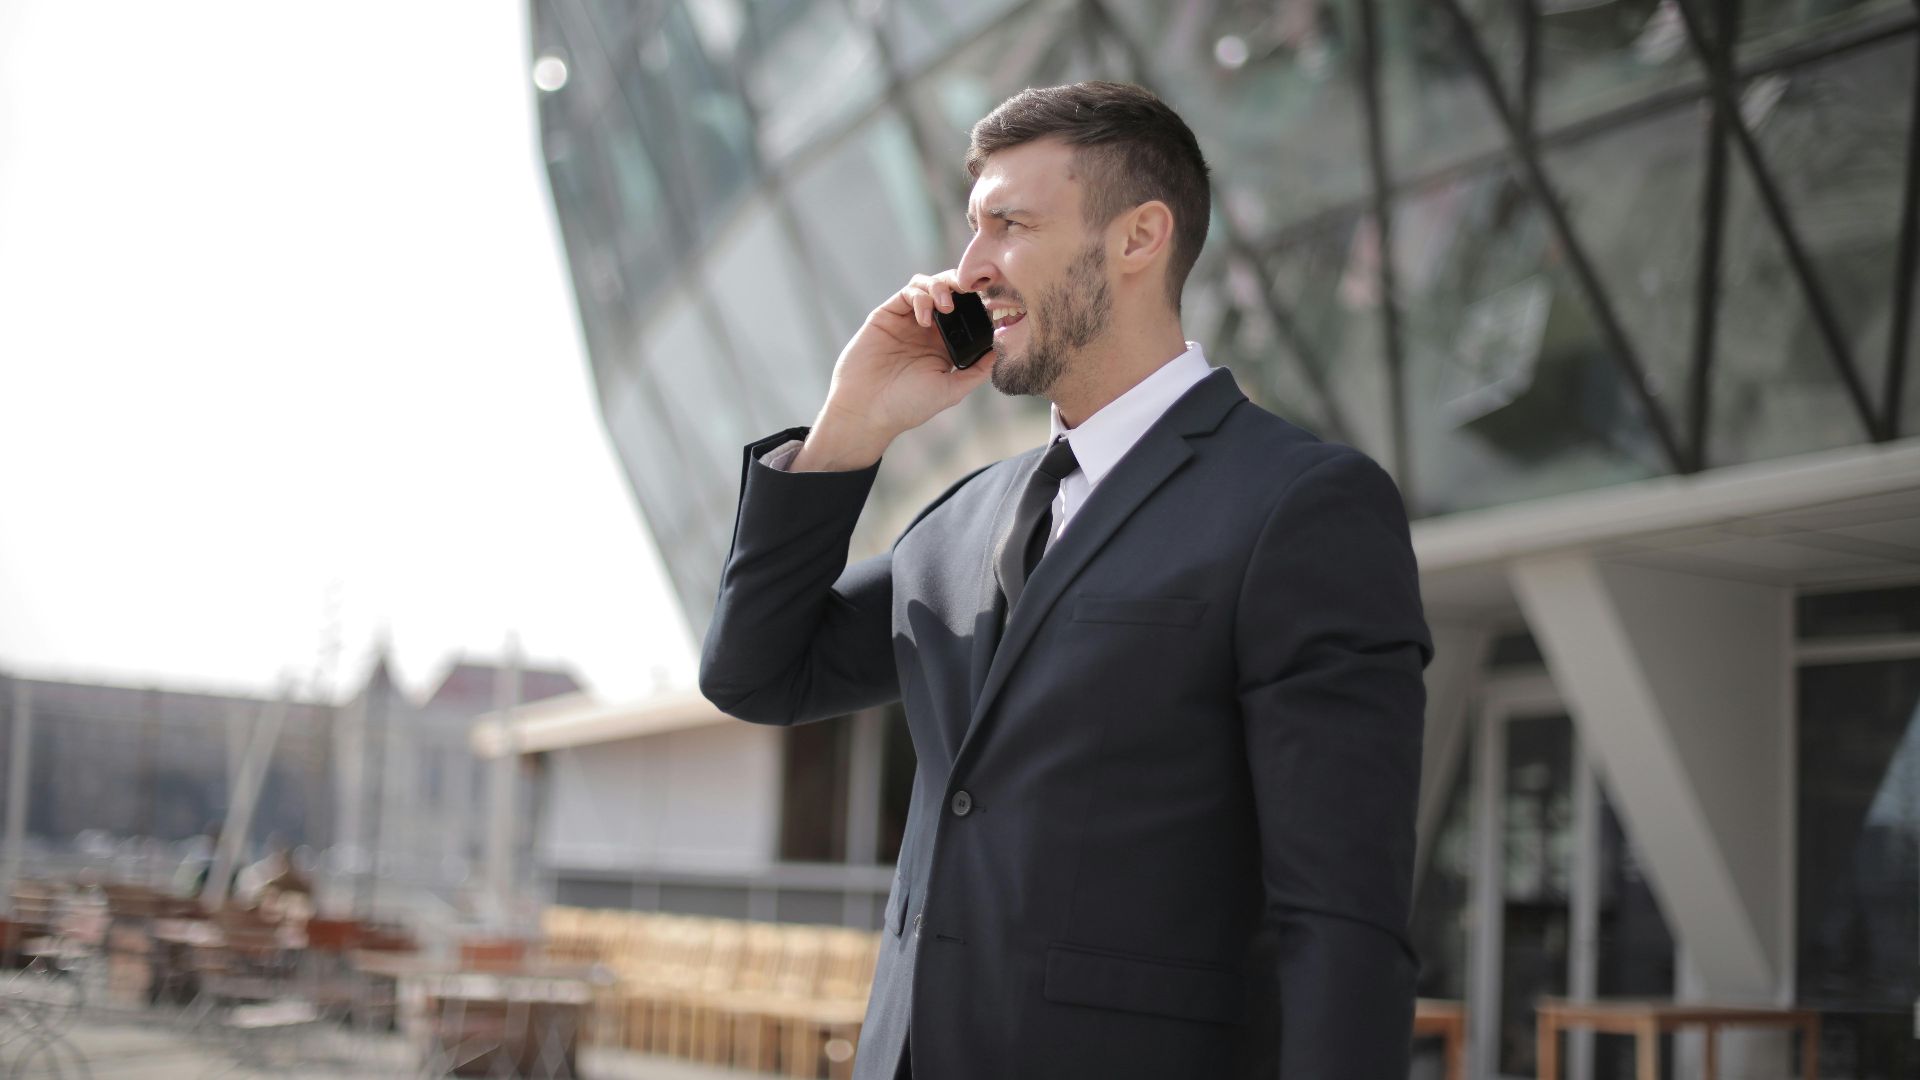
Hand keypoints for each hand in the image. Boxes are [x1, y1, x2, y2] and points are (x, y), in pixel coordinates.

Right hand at [793, 271, 994, 471]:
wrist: (867, 409)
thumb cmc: (907, 405)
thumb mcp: (951, 390)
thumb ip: (977, 369)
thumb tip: (1003, 349)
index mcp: (945, 345)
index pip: (968, 313)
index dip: (981, 303)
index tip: (996, 301)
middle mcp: (928, 330)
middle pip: (950, 292)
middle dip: (964, 285)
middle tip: (974, 289)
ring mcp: (907, 320)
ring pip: (929, 285)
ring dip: (942, 287)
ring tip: (947, 306)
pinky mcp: (887, 315)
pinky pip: (908, 292)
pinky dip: (921, 297)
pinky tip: (924, 319)